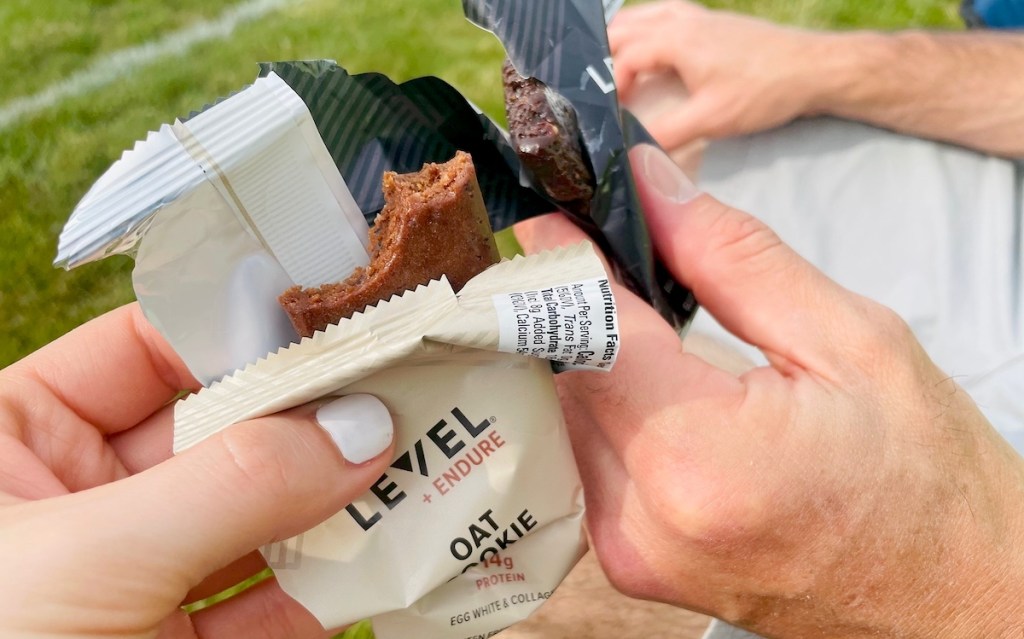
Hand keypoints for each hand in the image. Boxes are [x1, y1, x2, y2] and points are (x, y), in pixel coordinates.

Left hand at [0, 304, 394, 638]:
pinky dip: (334, 581)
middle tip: (411, 392)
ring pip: (260, 516)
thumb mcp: (86, 562)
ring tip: (425, 463)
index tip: (346, 325)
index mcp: (16, 438)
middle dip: (314, 418)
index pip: (149, 349)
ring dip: (340, 500)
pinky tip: (394, 550)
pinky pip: (273, 601)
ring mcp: (140, 579)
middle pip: (223, 429)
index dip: (245, 331)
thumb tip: (362, 427)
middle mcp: (84, 499)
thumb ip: (230, 485)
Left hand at [515, 145, 1023, 637]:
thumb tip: (649, 186)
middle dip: (576, 304)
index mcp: (699, 457)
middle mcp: (643, 518)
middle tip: (609, 253)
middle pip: (563, 374)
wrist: (951, 599)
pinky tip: (645, 381)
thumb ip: (735, 258)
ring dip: (587, 356)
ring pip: (566, 414)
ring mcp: (630, 551)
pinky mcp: (631, 565)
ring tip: (637, 317)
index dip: (567, 260)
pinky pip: (586, 458)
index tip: (560, 213)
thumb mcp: (852, 341)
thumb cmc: (927, 483)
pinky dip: (605, 407)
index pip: (587, 329)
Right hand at [610, 1, 828, 147]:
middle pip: (625, 27)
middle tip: (595, 88)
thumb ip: (667, 135)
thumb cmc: (765, 90)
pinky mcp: (714, 22)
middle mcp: (683, 20)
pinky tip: (654, 51)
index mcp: (677, 39)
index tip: (608, 112)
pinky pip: (666, 15)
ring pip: (645, 16)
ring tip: (614, 69)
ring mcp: (699, 17)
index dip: (609, 86)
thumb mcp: (711, 120)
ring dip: (624, 39)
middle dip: (603, 56)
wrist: (814, 69)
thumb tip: (633, 151)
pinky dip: (648, 30)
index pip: (624, 57)